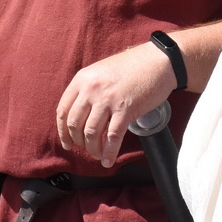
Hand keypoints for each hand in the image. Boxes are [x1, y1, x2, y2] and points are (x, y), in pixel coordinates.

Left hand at [56, 41, 175, 166]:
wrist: (159, 61)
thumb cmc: (133, 66)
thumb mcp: (102, 71)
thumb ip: (89, 89)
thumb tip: (81, 114)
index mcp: (83, 79)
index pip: (63, 110)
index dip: (62, 131)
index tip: (66, 142)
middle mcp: (91, 89)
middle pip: (74, 124)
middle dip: (78, 142)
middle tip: (85, 148)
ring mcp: (108, 100)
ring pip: (91, 133)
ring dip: (93, 149)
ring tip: (98, 154)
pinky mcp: (126, 109)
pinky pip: (112, 137)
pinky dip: (109, 152)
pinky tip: (108, 160)